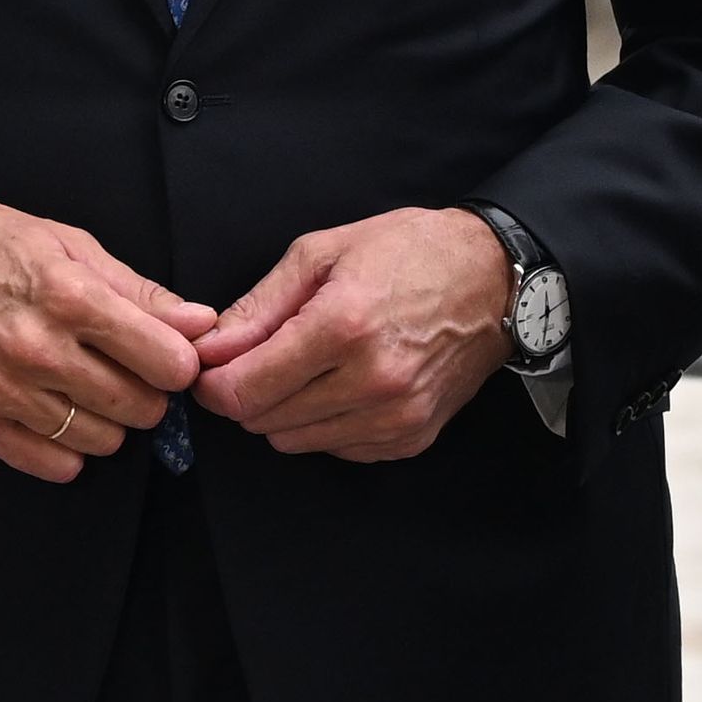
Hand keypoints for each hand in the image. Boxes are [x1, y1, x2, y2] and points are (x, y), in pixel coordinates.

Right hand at [0, 198, 218, 483]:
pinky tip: (58, 414)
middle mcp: (39, 350)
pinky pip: (52, 464)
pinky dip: (68, 448)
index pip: (164, 360)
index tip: (169, 357)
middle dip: (147, 393)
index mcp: (69, 296)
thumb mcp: (67, 245)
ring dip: (107, 420)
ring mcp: (5, 392)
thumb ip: (139, 291)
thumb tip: (200, 323)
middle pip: (138, 407)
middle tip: (126, 370)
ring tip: (86, 387)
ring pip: (101, 440)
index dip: (178, 362)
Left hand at [190, 207, 511, 460]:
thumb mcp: (322, 252)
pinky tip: (341, 385)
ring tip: (306, 366)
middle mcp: (371, 381)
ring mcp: (396, 417)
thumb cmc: (406, 253)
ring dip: (285, 411)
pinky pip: (338, 450)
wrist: (492, 279)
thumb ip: (259, 306)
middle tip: (257, 359)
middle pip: (265, 421)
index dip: (213, 384)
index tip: (209, 368)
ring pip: (296, 442)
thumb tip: (211, 349)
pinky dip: (325, 424)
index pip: (247, 390)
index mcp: (342, 326)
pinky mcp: (411, 438)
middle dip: (247, 393)